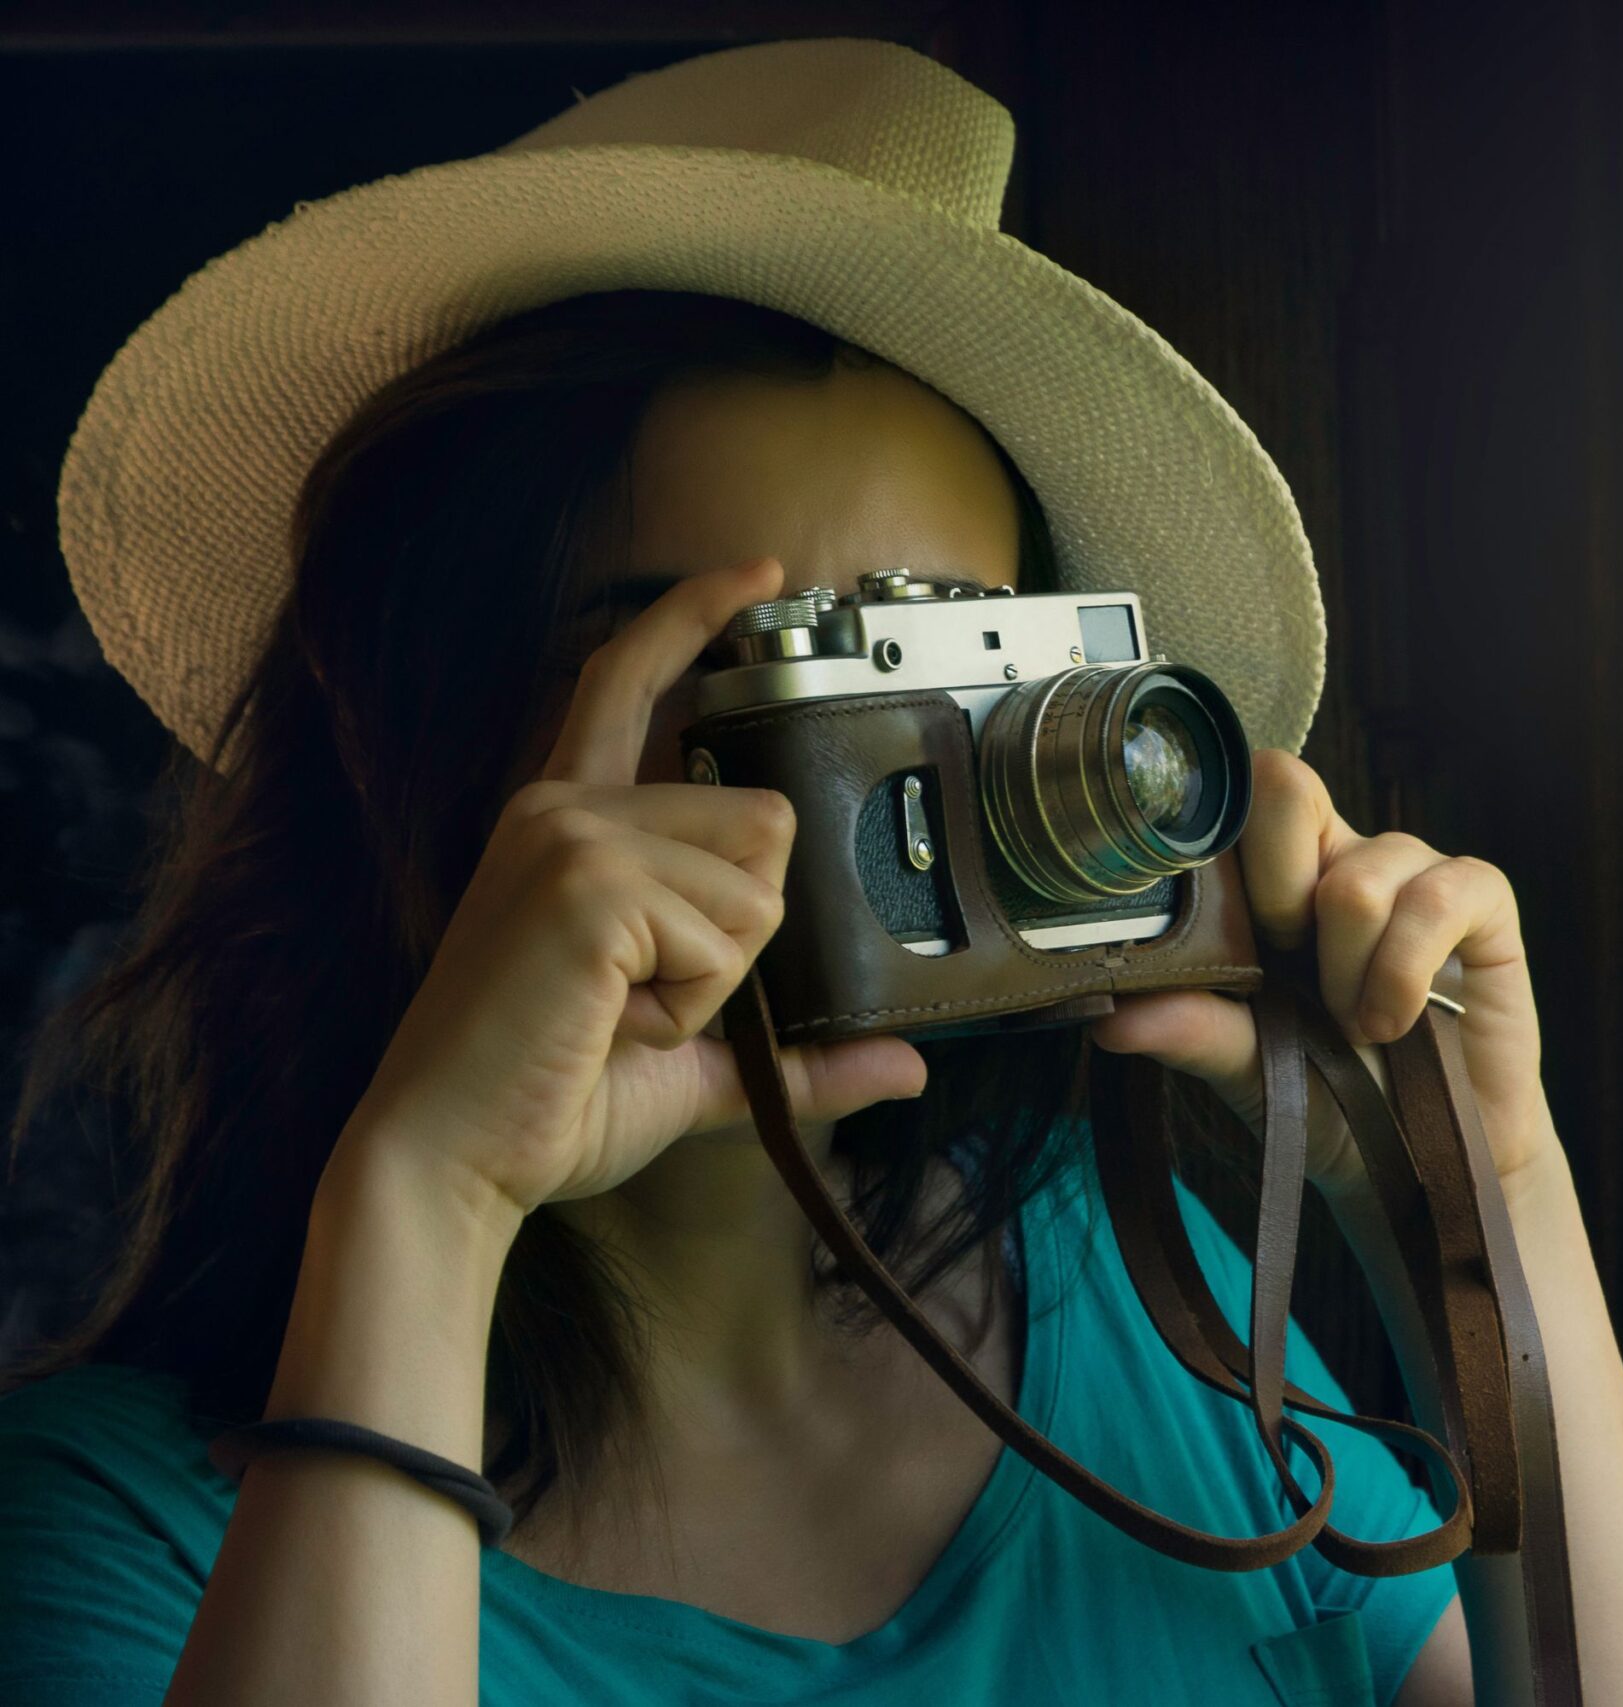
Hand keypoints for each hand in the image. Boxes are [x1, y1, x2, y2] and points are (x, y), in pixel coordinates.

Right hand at [336, 555, 927, 1222]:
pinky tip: (614, 1022)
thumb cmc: (551, 1103)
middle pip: (767, 823)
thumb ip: (798, 1058)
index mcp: (570, 821)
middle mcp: (563, 806)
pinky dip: (695, 1003)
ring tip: (624, 1013)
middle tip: (648, 994)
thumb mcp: (695, 1066)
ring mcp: (572, 836)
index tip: (764, 572)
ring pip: (758, 885)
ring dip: (719, 977)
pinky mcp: (588, 883)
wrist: (453, 1161)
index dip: (698, 614)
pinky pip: (727, 936)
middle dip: (744, 931)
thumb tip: (908, 1068)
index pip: (631, 681)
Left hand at [1088, 750, 1562, 1195]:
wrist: (1423, 1164)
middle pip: (1286, 786)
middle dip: (1277, 898)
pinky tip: (1398, 1019)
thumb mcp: (1249, 1069)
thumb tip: (1110, 1016)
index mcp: (1274, 879)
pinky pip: (1438, 899)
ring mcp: (1413, 869)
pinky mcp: (1481, 898)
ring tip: (1355, 1027)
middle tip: (1288, 972)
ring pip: (1360, 878)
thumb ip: (1193, 1030)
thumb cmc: (1332, 1100)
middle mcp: (1340, 856)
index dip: (1218, 851)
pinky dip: (1405, 974)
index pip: (1233, 797)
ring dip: (1349, 974)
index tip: (1225, 938)